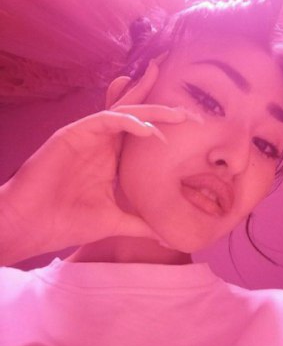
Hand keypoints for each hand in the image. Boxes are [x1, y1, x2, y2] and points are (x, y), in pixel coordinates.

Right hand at [0, 60, 199, 264]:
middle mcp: (103, 144)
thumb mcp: (114, 222)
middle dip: (161, 108)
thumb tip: (168, 237)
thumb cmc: (67, 222)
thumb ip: (141, 225)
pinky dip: (126, 122)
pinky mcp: (73, 134)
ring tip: (177, 112)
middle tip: (189, 110)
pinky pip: (103, 120)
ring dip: (150, 109)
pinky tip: (146, 130)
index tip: (190, 128)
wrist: (29, 226)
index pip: (141, 136)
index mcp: (112, 159)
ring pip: (123, 112)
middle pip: (135, 116)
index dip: (164, 128)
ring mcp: (88, 137)